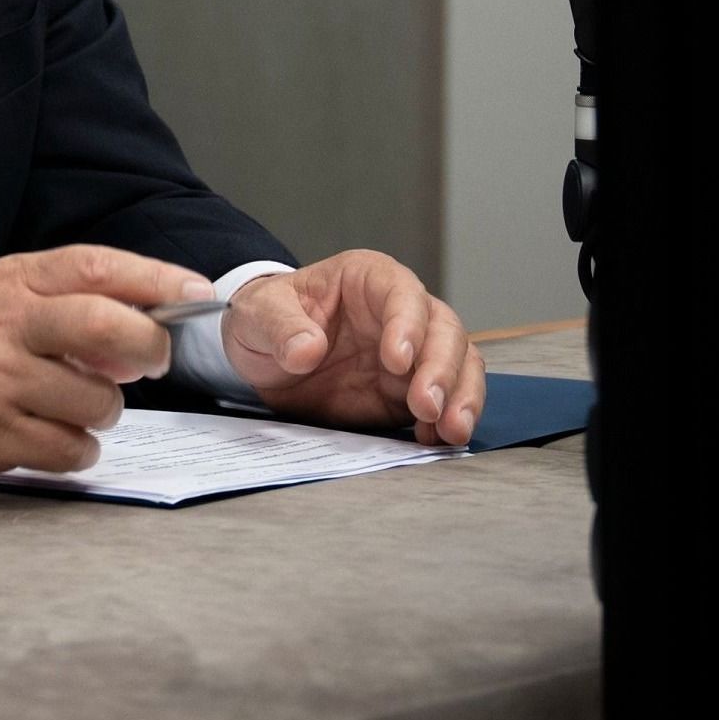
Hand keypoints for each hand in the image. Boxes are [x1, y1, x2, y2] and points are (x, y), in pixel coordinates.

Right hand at [0, 245, 214, 481]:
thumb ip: (60, 301)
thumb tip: (142, 325)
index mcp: (8, 284)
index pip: (95, 267)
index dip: (156, 278)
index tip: (197, 293)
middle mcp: (5, 328)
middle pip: (107, 328)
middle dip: (148, 347)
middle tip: (150, 362)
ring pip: (97, 402)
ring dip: (105, 411)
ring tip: (79, 406)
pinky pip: (69, 450)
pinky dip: (78, 450)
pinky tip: (58, 438)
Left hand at [220, 250, 484, 445]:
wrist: (264, 356)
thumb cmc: (266, 318)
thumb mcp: (258, 314)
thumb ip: (281, 327)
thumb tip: (306, 350)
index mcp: (368, 279)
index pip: (402, 293)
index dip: (407, 324)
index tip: (398, 360)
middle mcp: (401, 312)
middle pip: (444, 330)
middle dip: (442, 369)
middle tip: (427, 404)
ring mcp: (412, 353)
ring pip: (459, 365)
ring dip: (460, 397)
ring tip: (450, 430)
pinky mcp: (409, 391)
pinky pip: (445, 402)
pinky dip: (447, 421)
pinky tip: (437, 440)